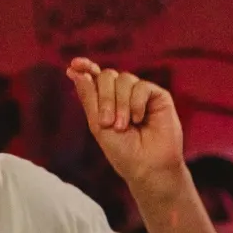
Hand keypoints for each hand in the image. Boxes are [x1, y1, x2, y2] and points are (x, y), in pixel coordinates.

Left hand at [65, 59, 184, 193]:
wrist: (147, 167)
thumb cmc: (123, 152)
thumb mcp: (98, 125)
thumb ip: (89, 98)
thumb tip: (75, 71)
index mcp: (106, 101)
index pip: (95, 76)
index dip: (85, 67)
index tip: (74, 65)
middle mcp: (122, 94)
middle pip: (107, 76)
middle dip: (104, 99)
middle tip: (107, 123)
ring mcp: (140, 94)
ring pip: (123, 79)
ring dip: (120, 104)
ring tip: (123, 126)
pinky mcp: (157, 96)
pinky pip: (141, 86)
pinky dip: (136, 103)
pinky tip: (139, 119)